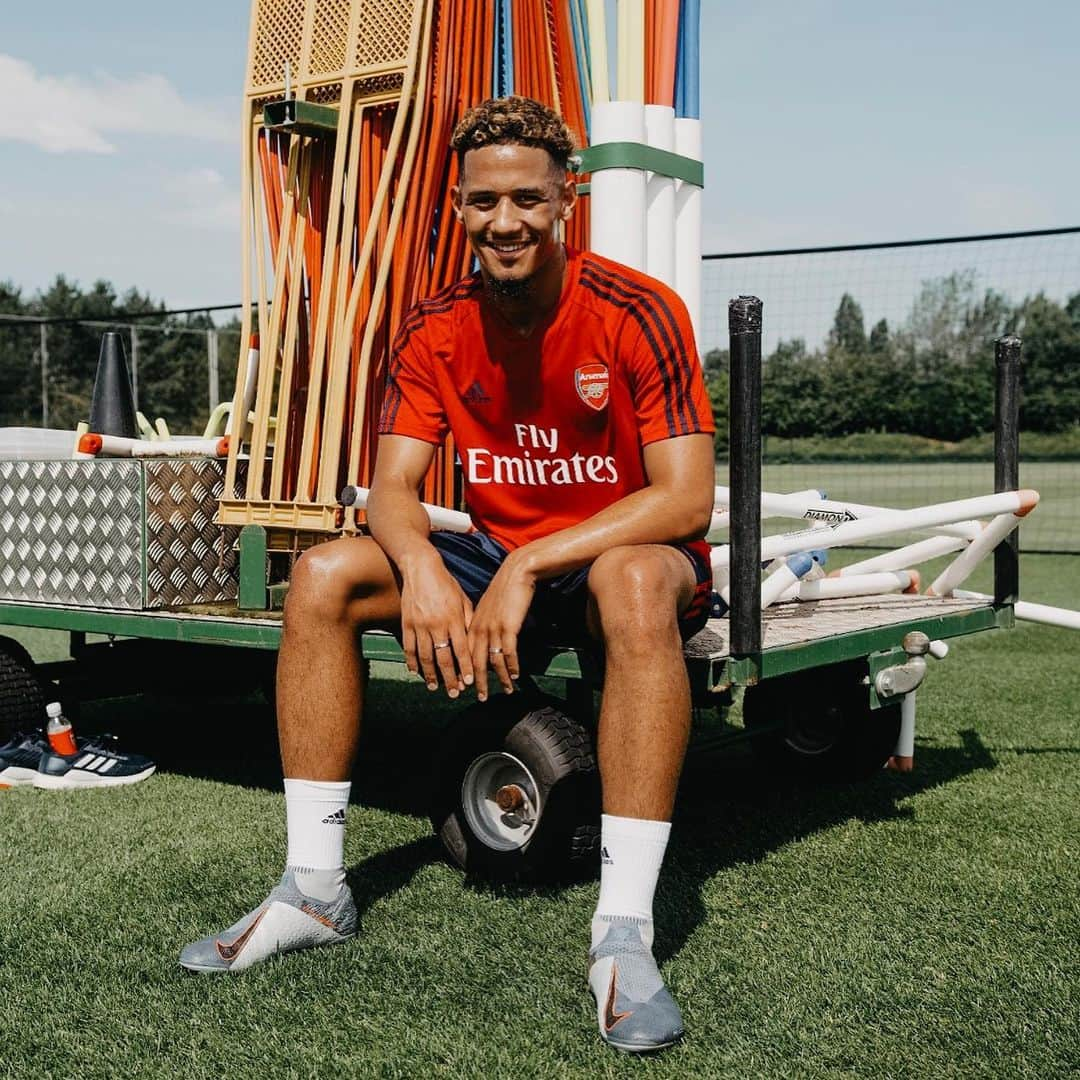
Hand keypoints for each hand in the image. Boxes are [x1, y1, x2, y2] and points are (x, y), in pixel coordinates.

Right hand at [400, 556, 474, 697]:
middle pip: (444, 658)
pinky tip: (416, 672)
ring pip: (425, 657)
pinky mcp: (406, 623)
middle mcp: (437, 624)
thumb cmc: (446, 583)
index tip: (470, 682)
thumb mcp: (463, 599)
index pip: (462, 649)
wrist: (420, 567)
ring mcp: (419, 625)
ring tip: (435, 687)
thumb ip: (469, 620)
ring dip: (431, 675)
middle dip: (450, 678)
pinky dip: (412, 662)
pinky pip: (409, 648)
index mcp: (453, 619)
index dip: (466, 668)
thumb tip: (476, 641)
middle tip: (454, 694)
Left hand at [467, 552, 536, 700]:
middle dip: (478, 682)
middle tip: (481, 698)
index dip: (466, 672)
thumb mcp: (488, 608)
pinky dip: (512, 666)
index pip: (465, 653)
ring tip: (507, 690)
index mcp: (472, 624)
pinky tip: (515, 675)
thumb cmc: (504, 589)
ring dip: (500, 678)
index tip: (467, 686)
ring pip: (492, 660)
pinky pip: (508, 653)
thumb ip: (484, 623)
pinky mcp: (508, 627)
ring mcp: (493, 628)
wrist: (517, 572)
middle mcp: (479, 628)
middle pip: (475, 661)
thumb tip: (484, 640)